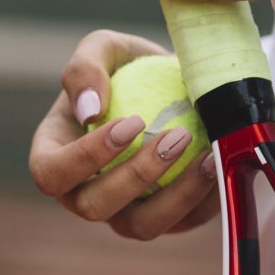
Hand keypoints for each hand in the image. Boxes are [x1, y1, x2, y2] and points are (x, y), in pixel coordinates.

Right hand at [29, 30, 218, 238]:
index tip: (131, 122)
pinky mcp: (167, 220)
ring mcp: (124, 213)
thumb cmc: (130, 67)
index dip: (84, 158)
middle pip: (95, 207)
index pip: (52, 173)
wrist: (177, 87)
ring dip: (176, 195)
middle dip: (136, 176)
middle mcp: (84, 193)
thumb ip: (85, 67)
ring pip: (142, 226)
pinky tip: (222, 165)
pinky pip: (184, 222)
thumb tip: (89, 110)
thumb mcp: (105, 49)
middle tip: (176, 135)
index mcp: (55, 156)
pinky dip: (206, 198)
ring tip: (207, 156)